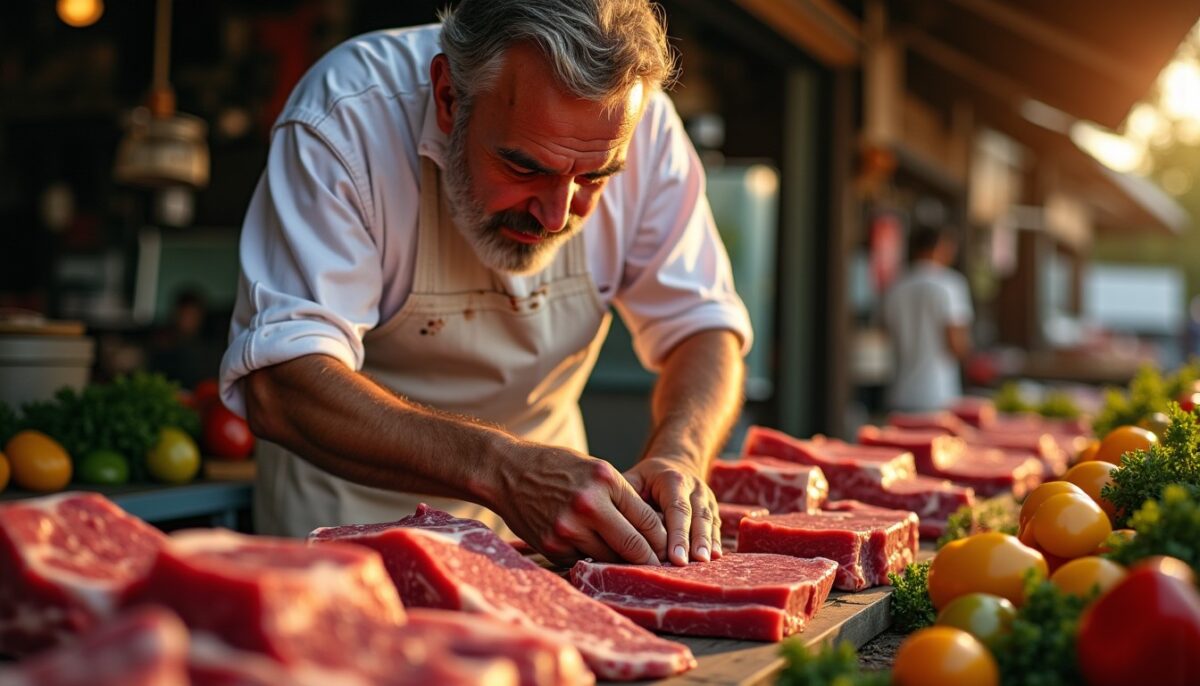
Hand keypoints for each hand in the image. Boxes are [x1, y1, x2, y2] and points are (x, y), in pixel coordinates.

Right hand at [489, 443, 666, 566]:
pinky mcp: (552, 545)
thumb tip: (650, 529)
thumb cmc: (555, 467)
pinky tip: (590, 551)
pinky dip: (590, 558)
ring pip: (609, 558)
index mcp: (605, 481)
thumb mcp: (594, 469)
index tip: (669, 551)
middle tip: (659, 568)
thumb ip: (620, 496)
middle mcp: (589, 505)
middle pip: (633, 545)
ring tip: (629, 564)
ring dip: (619, 561)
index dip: (662, 540)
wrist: (506, 471)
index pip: (647, 520)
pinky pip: (582, 559)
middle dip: (649, 559)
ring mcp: (569, 528)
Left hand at [624, 457, 720, 565]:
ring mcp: (706, 498)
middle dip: (693, 541)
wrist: (674, 465)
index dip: (677, 533)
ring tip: (703, 562)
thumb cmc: (646, 479)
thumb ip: (627, 498)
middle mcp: (694, 487)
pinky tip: (715, 557)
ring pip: (709, 521)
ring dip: (707, 543)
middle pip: (696, 516)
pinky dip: (716, 541)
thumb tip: (616, 523)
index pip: (677, 508)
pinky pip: (716, 526)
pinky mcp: (713, 509)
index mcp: (673, 479)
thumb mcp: (634, 479)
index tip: (673, 556)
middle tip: (687, 564)